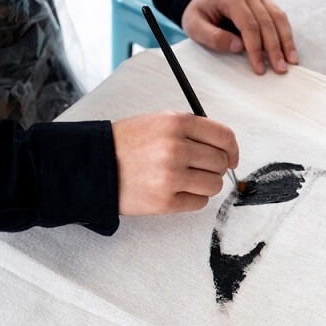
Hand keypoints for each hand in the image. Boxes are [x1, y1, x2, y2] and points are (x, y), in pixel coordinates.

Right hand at [112, 112, 238, 214]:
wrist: (92, 166)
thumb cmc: (127, 144)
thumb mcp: (158, 122)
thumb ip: (191, 130)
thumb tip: (224, 147)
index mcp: (176, 123)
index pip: (224, 136)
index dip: (232, 149)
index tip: (231, 157)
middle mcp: (176, 148)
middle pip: (220, 162)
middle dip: (217, 168)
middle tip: (202, 170)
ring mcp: (171, 176)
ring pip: (214, 184)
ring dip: (206, 184)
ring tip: (187, 180)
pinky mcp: (165, 201)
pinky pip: (199, 202)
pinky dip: (193, 199)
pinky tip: (177, 192)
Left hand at [181, 0, 298, 74]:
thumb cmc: (199, 12)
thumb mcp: (194, 26)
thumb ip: (213, 37)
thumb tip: (238, 47)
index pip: (248, 24)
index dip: (255, 48)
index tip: (259, 67)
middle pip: (267, 22)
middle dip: (274, 48)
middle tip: (279, 68)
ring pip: (278, 18)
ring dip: (286, 41)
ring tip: (290, 61)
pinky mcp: (265, 3)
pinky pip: (279, 17)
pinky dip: (286, 34)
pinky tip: (289, 49)